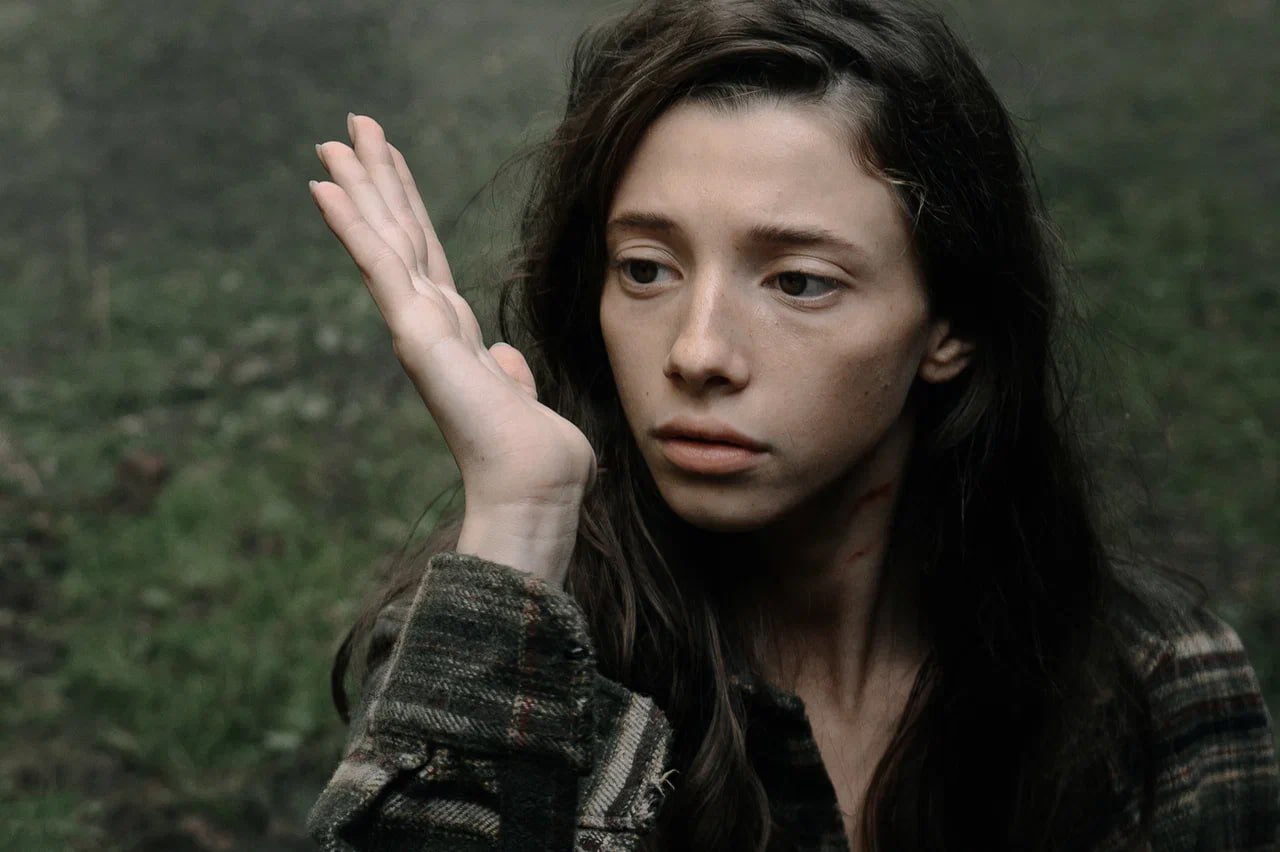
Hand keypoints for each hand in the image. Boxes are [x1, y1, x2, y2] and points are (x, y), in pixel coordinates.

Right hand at [310, 115, 596, 524]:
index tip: (387, 161)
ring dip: (360, 185)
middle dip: (375, 178)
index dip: (406, 205)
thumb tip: (504, 354)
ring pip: (384, 238)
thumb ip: (508, 370)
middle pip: (399, 233)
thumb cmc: (535, 456)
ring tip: (333, 138)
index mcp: (455, 333)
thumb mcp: (524, 398)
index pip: (427, 253)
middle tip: (348, 127)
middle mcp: (429, 323)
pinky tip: (324, 186)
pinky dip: (351, 224)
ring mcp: (417, 326)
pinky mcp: (415, 332)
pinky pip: (379, 264)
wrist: (532, 487)